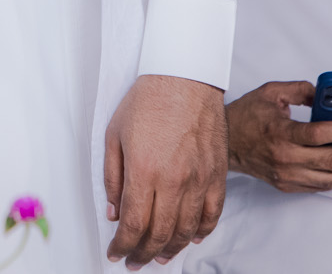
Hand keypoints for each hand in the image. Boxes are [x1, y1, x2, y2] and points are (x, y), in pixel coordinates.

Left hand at [104, 73, 226, 268]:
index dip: (123, 247)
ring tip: (159, 257)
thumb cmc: (147, 100)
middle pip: (159, 234)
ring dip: (171, 249)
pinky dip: (201, 232)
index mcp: (144, 171)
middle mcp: (174, 181)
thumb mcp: (114, 135)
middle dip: (143, 254)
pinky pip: (212, 215)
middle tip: (134, 261)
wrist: (185, 77)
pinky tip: (189, 238)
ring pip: (187, 230)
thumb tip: (115, 212)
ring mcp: (199, 180)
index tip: (116, 254)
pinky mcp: (217, 175)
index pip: (133, 225)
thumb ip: (113, 177)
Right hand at [224, 80, 331, 192]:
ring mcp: (289, 175)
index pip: (319, 135)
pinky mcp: (290, 185)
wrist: (225, 143)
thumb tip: (329, 95)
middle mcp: (286, 158)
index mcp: (280, 132)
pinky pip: (323, 186)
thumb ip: (302, 90)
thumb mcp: (272, 92)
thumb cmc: (246, 117)